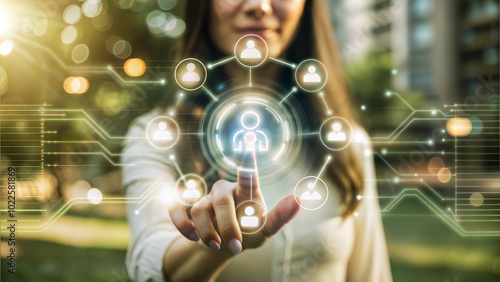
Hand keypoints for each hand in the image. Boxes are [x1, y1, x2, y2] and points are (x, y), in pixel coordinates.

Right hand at [168, 152, 300, 253]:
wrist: (223, 245)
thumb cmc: (249, 232)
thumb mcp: (266, 229)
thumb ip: (281, 216)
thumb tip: (300, 199)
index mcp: (246, 192)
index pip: (247, 175)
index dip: (247, 160)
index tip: (249, 142)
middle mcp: (224, 191)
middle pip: (221, 201)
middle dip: (227, 226)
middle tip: (235, 247)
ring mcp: (204, 199)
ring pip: (199, 210)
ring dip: (207, 233)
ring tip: (217, 247)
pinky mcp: (186, 208)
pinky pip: (177, 210)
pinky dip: (183, 225)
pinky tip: (192, 237)